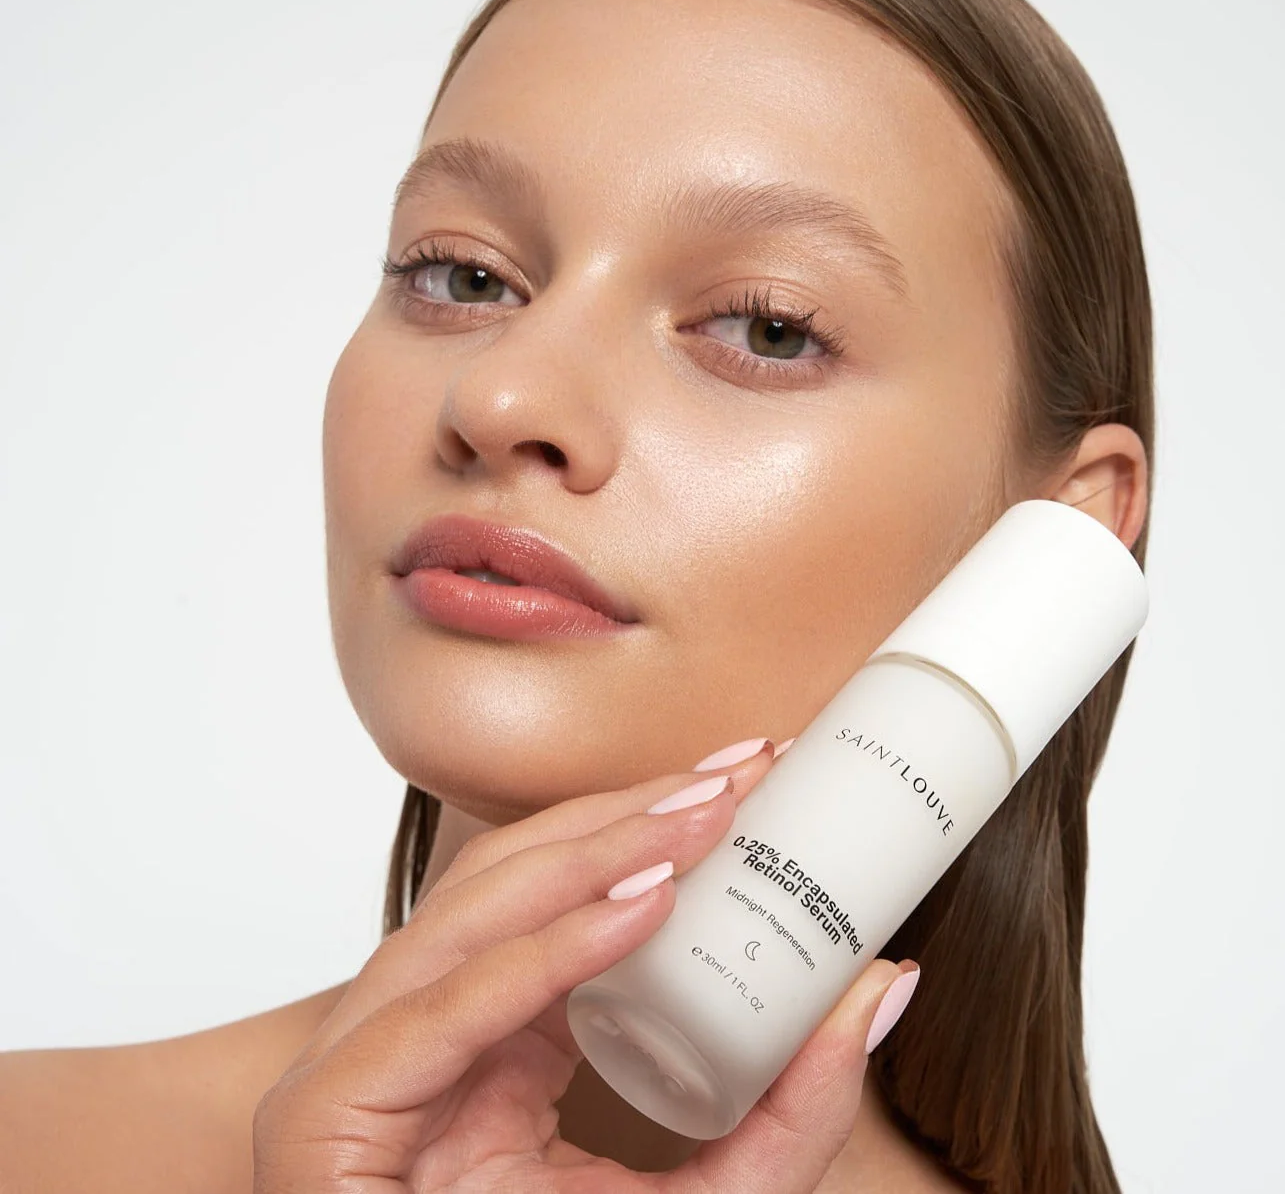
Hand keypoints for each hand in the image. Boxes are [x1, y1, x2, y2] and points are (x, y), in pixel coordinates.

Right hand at [252, 742, 917, 1191]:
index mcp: (489, 1032)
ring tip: (703, 818)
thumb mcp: (709, 1192)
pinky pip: (446, 1009)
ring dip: (597, 853)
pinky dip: (546, 952)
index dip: (644, 825)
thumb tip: (887, 986)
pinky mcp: (329, 1110)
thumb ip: (793, 1106)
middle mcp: (421, 1027)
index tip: (746, 779)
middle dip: (629, 814)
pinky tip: (644, 907)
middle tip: (739, 772)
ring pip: (476, 912)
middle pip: (516, 878)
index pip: (556, 894)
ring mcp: (364, 1060)